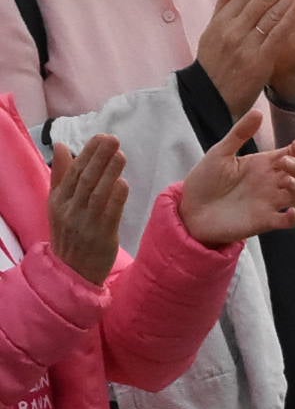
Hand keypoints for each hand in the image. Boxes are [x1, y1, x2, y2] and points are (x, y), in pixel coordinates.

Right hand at [46, 134, 126, 284]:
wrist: (72, 271)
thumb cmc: (69, 232)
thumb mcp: (58, 204)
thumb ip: (61, 175)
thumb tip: (60, 146)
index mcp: (58, 201)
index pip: (73, 173)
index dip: (87, 154)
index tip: (100, 137)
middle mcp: (70, 210)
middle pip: (84, 180)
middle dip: (98, 158)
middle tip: (112, 139)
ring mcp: (85, 224)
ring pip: (97, 194)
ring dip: (109, 173)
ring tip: (120, 154)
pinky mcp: (101, 237)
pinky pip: (108, 215)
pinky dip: (115, 198)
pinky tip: (123, 183)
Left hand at [177, 113, 294, 245]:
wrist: (190, 210)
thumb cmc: (204, 180)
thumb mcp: (220, 153)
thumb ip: (239, 133)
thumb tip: (258, 111)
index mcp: (262, 165)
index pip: (291, 155)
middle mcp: (270, 183)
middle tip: (285, 163)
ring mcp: (269, 202)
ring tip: (286, 181)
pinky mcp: (265, 221)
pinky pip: (288, 220)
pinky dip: (294, 217)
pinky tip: (290, 212)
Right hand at [194, 0, 294, 114]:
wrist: (208, 101)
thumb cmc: (214, 68)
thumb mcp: (213, 33)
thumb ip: (225, 5)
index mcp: (222, 20)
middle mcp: (232, 28)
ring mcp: (244, 43)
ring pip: (271, 9)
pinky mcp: (257, 60)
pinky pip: (275, 33)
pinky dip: (289, 15)